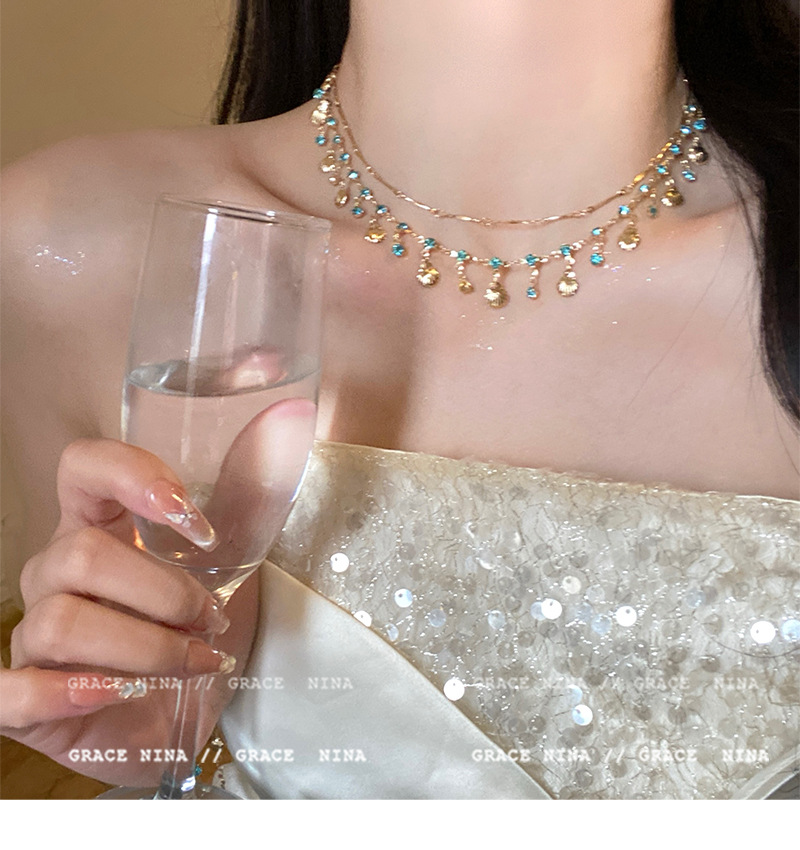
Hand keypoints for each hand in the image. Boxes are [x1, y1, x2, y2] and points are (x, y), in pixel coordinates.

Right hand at [2, 438, 234, 782]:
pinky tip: (118, 692)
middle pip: (80, 554)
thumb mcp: (233, 567)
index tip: (196, 523)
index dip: (131, 476)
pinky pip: (14, 692)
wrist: (186, 720)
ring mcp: (34, 635)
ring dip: (146, 647)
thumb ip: (245, 501)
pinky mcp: (25, 701)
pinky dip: (67, 692)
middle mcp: (56, 572)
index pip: (82, 466)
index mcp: (100, 527)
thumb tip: (288, 421)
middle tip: (210, 620)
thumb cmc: (200, 635)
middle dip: (164, 592)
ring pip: (61, 621)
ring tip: (192, 663)